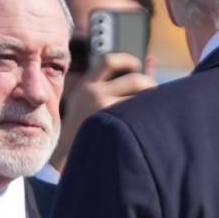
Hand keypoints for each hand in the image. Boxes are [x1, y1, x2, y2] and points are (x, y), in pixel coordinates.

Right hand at [49, 52, 156, 172]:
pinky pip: (137, 116)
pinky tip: (146, 124)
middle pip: (134, 79)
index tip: (138, 64)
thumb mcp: (85, 101)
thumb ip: (109, 84)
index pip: (109, 60)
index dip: (128, 60)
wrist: (64, 157)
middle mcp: (93, 93)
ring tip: (150, 110)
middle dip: (149, 83)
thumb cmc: (79, 129)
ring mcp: (103, 108)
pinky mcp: (111, 124)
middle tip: (154, 91)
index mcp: (85, 85)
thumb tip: (143, 64)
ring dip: (149, 102)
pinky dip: (145, 117)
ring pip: (139, 99)